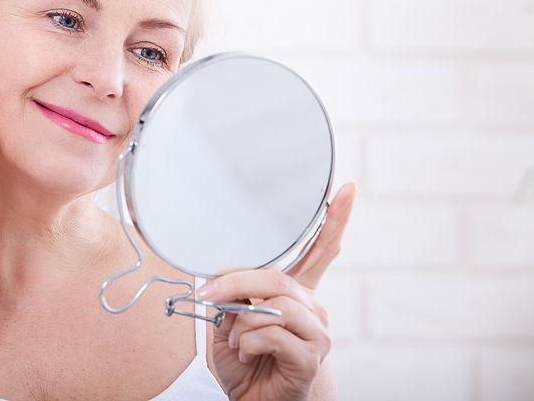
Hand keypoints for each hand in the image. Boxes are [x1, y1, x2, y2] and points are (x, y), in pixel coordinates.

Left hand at [200, 182, 355, 400]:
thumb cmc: (246, 363)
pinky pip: (272, 334)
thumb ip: (234, 298)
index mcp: (295, 295)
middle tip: (209, 292)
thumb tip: (225, 281)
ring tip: (234, 339)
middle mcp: (312, 310)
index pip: (320, 252)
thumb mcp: (229, 324)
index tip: (344, 190)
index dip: (333, 221)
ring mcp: (316, 334)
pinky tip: (246, 353)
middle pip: (278, 277)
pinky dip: (248, 342)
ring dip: (242, 320)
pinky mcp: (310, 358)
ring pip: (275, 305)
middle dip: (237, 282)